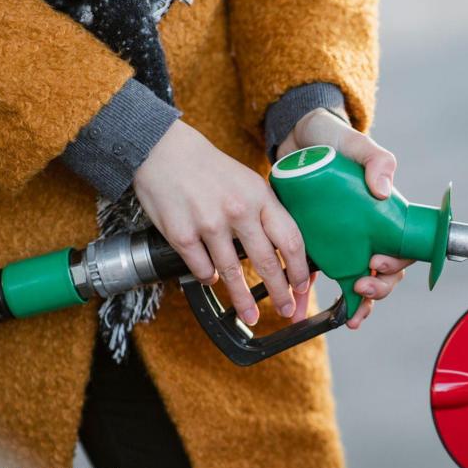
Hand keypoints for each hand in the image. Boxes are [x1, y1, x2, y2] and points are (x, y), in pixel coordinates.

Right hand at [133, 120, 308, 325]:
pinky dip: (209, 278)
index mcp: (260, 196)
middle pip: (267, 263)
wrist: (163, 151)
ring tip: (251, 315)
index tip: (303, 286)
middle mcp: (238, 211)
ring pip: (232, 274)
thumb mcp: (247, 181)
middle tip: (286, 310)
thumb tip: (283, 247)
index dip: (300, 269)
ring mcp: (208, 224)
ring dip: (244, 300)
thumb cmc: (209, 168)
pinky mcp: (181, 235)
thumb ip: (265, 211)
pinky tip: (213, 279)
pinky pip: (202, 269)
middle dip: (280, 293)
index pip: (290, 240)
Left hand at [278, 109, 412, 328]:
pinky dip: (315, 295)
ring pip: (357, 279)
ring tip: (349, 311)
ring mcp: (342, 240)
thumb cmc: (333, 138)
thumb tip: (384, 190)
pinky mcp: (315, 242)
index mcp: (383, 214)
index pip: (401, 249)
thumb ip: (377, 160)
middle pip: (383, 272)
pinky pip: (319, 274)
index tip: (378, 263)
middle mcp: (366, 231)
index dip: (396, 265)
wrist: (297, 137)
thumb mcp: (357, 144)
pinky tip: (308, 307)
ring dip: (358, 301)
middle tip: (361, 284)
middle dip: (378, 288)